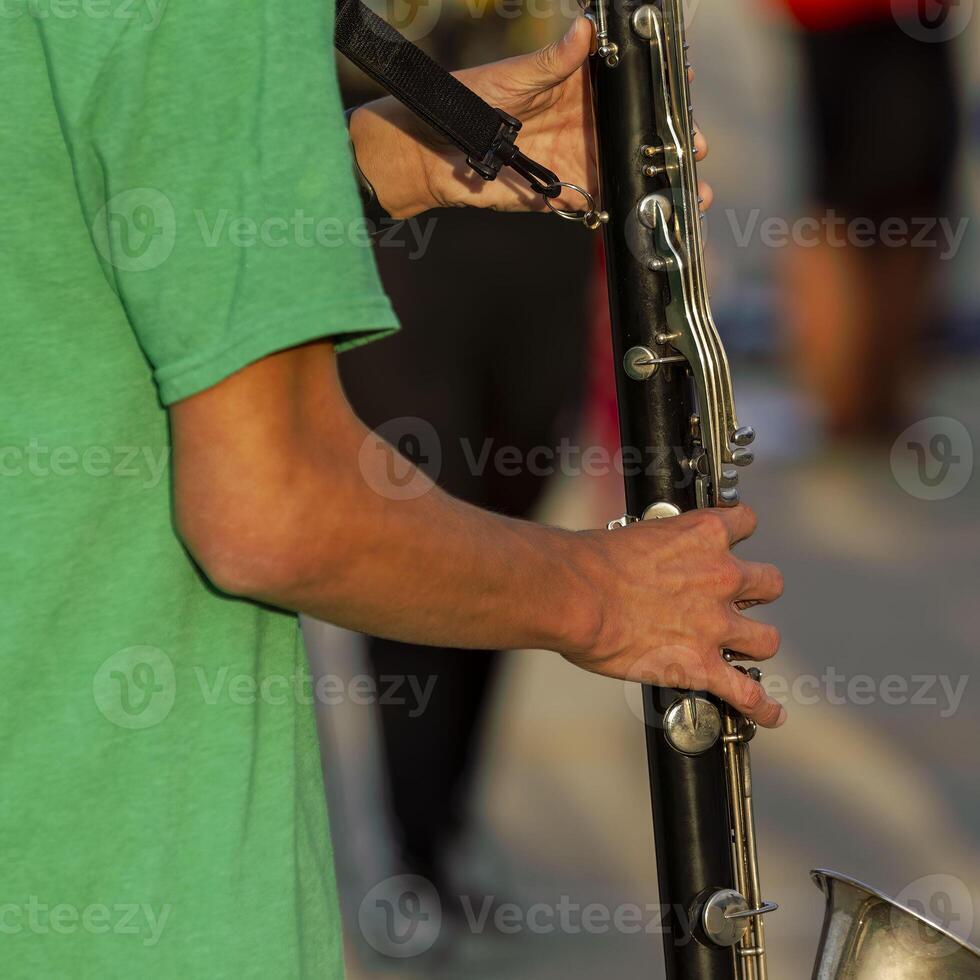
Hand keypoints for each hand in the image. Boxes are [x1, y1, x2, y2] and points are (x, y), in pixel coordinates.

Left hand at [349, 18, 713, 217]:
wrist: (438, 153)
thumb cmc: (472, 102)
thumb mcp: (515, 77)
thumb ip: (553, 61)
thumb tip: (586, 28)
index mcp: (578, 87)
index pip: (627, 83)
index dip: (657, 86)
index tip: (686, 83)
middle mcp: (585, 123)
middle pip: (638, 131)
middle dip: (671, 140)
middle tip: (696, 147)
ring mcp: (579, 158)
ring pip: (629, 169)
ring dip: (659, 181)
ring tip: (691, 194)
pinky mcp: (565, 191)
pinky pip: (603, 201)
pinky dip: (629, 210)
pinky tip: (658, 217)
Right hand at [565, 506, 785, 728]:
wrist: (577, 594)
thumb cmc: (590, 563)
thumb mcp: (633, 535)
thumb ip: (656, 549)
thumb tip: (641, 564)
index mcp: (702, 536)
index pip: (745, 522)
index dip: (741, 533)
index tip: (733, 541)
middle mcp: (720, 577)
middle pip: (769, 584)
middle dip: (756, 593)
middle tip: (737, 601)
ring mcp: (716, 625)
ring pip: (767, 639)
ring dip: (756, 644)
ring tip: (745, 650)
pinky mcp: (702, 665)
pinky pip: (747, 693)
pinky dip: (761, 706)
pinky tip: (770, 713)